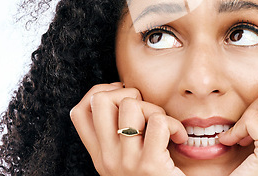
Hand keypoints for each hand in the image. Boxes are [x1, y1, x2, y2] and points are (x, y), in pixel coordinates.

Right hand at [70, 82, 187, 175]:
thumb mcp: (124, 161)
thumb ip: (117, 135)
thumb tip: (122, 93)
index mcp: (98, 156)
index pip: (78, 111)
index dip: (100, 92)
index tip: (123, 98)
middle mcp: (106, 159)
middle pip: (100, 99)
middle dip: (127, 94)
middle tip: (144, 110)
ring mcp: (125, 163)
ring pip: (131, 105)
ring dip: (154, 109)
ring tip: (164, 126)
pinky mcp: (149, 165)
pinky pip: (158, 122)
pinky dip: (174, 125)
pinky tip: (179, 138)